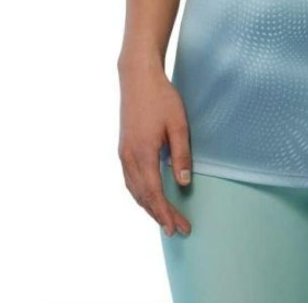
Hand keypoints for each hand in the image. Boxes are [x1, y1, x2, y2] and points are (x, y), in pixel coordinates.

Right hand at [118, 57, 191, 235]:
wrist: (137, 78)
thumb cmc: (161, 98)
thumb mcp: (178, 124)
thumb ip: (181, 154)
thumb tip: (184, 182)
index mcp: (142, 154)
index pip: (154, 193)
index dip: (166, 213)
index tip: (179, 227)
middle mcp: (129, 158)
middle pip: (142, 197)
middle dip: (159, 215)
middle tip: (177, 230)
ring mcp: (123, 153)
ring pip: (134, 190)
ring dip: (148, 207)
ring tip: (164, 219)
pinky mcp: (123, 148)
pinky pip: (130, 180)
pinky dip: (140, 194)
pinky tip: (149, 197)